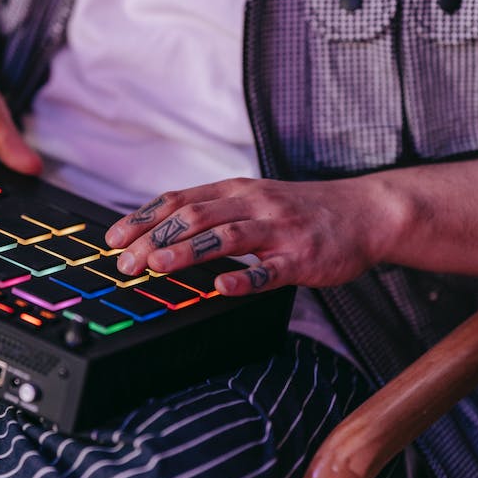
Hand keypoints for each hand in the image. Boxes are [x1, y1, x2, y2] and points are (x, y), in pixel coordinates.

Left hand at [104, 177, 400, 295]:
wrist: (363, 212)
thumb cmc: (300, 210)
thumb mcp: (253, 199)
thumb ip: (213, 212)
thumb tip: (160, 232)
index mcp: (236, 190)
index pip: (178, 199)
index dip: (142, 218)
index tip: (113, 238)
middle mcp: (253, 204)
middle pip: (195, 216)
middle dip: (154, 237)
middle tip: (126, 261)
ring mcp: (278, 230)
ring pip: (226, 236)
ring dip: (188, 251)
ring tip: (157, 264)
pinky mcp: (302, 257)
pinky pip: (270, 269)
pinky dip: (245, 278)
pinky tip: (222, 287)